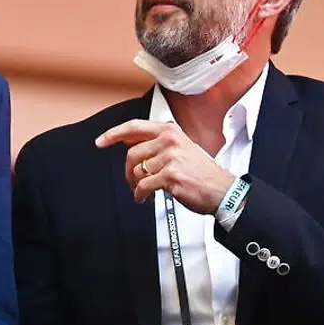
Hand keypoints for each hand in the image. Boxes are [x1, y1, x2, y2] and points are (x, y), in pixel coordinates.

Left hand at [96, 120, 234, 213]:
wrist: (223, 191)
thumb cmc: (201, 173)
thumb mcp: (181, 148)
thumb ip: (155, 142)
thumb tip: (126, 141)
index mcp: (170, 131)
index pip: (134, 127)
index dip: (113, 134)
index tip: (100, 141)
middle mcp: (170, 141)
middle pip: (131, 154)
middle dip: (128, 172)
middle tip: (134, 181)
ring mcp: (171, 158)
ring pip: (136, 171)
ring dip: (136, 185)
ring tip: (145, 191)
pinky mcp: (170, 176)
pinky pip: (143, 186)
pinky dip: (141, 195)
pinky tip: (146, 197)